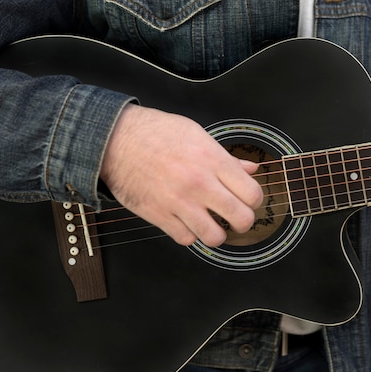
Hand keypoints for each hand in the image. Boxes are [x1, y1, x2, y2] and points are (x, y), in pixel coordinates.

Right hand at [100, 104, 263, 246]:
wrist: (115, 139)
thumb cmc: (157, 132)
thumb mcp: (197, 134)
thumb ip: (226, 158)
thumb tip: (251, 170)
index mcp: (213, 160)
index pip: (253, 194)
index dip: (255, 200)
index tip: (248, 199)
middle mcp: (199, 184)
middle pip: (241, 219)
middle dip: (243, 221)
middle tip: (235, 216)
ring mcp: (179, 202)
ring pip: (215, 237)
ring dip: (216, 233)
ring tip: (211, 223)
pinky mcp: (158, 216)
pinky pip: (186, 239)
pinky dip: (189, 234)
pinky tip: (187, 221)